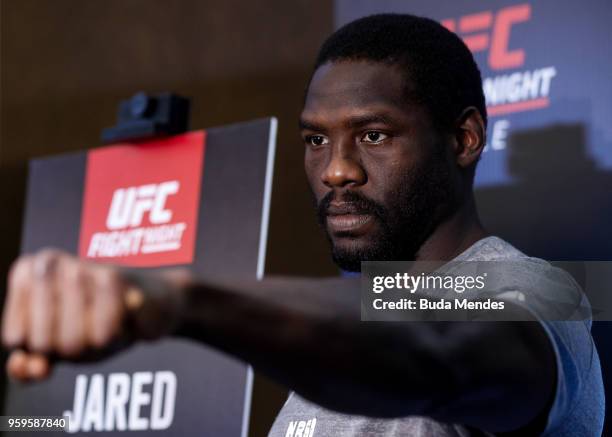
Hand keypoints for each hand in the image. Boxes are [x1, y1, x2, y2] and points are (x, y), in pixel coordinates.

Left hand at [1, 249, 187, 381]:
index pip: (17, 338)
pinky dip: (120, 338)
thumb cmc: (101, 321)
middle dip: (71, 350)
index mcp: (28, 272)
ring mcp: (83, 268)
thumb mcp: (61, 345)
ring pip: (73, 342)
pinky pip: (103, 335)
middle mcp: (51, 264)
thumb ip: (33, 364)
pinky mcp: (116, 279)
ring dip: (97, 345)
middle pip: (45, 342)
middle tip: (91, 330)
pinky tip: (130, 319)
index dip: (43, 351)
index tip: (63, 334)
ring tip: (110, 323)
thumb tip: (31, 368)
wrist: (155, 303)